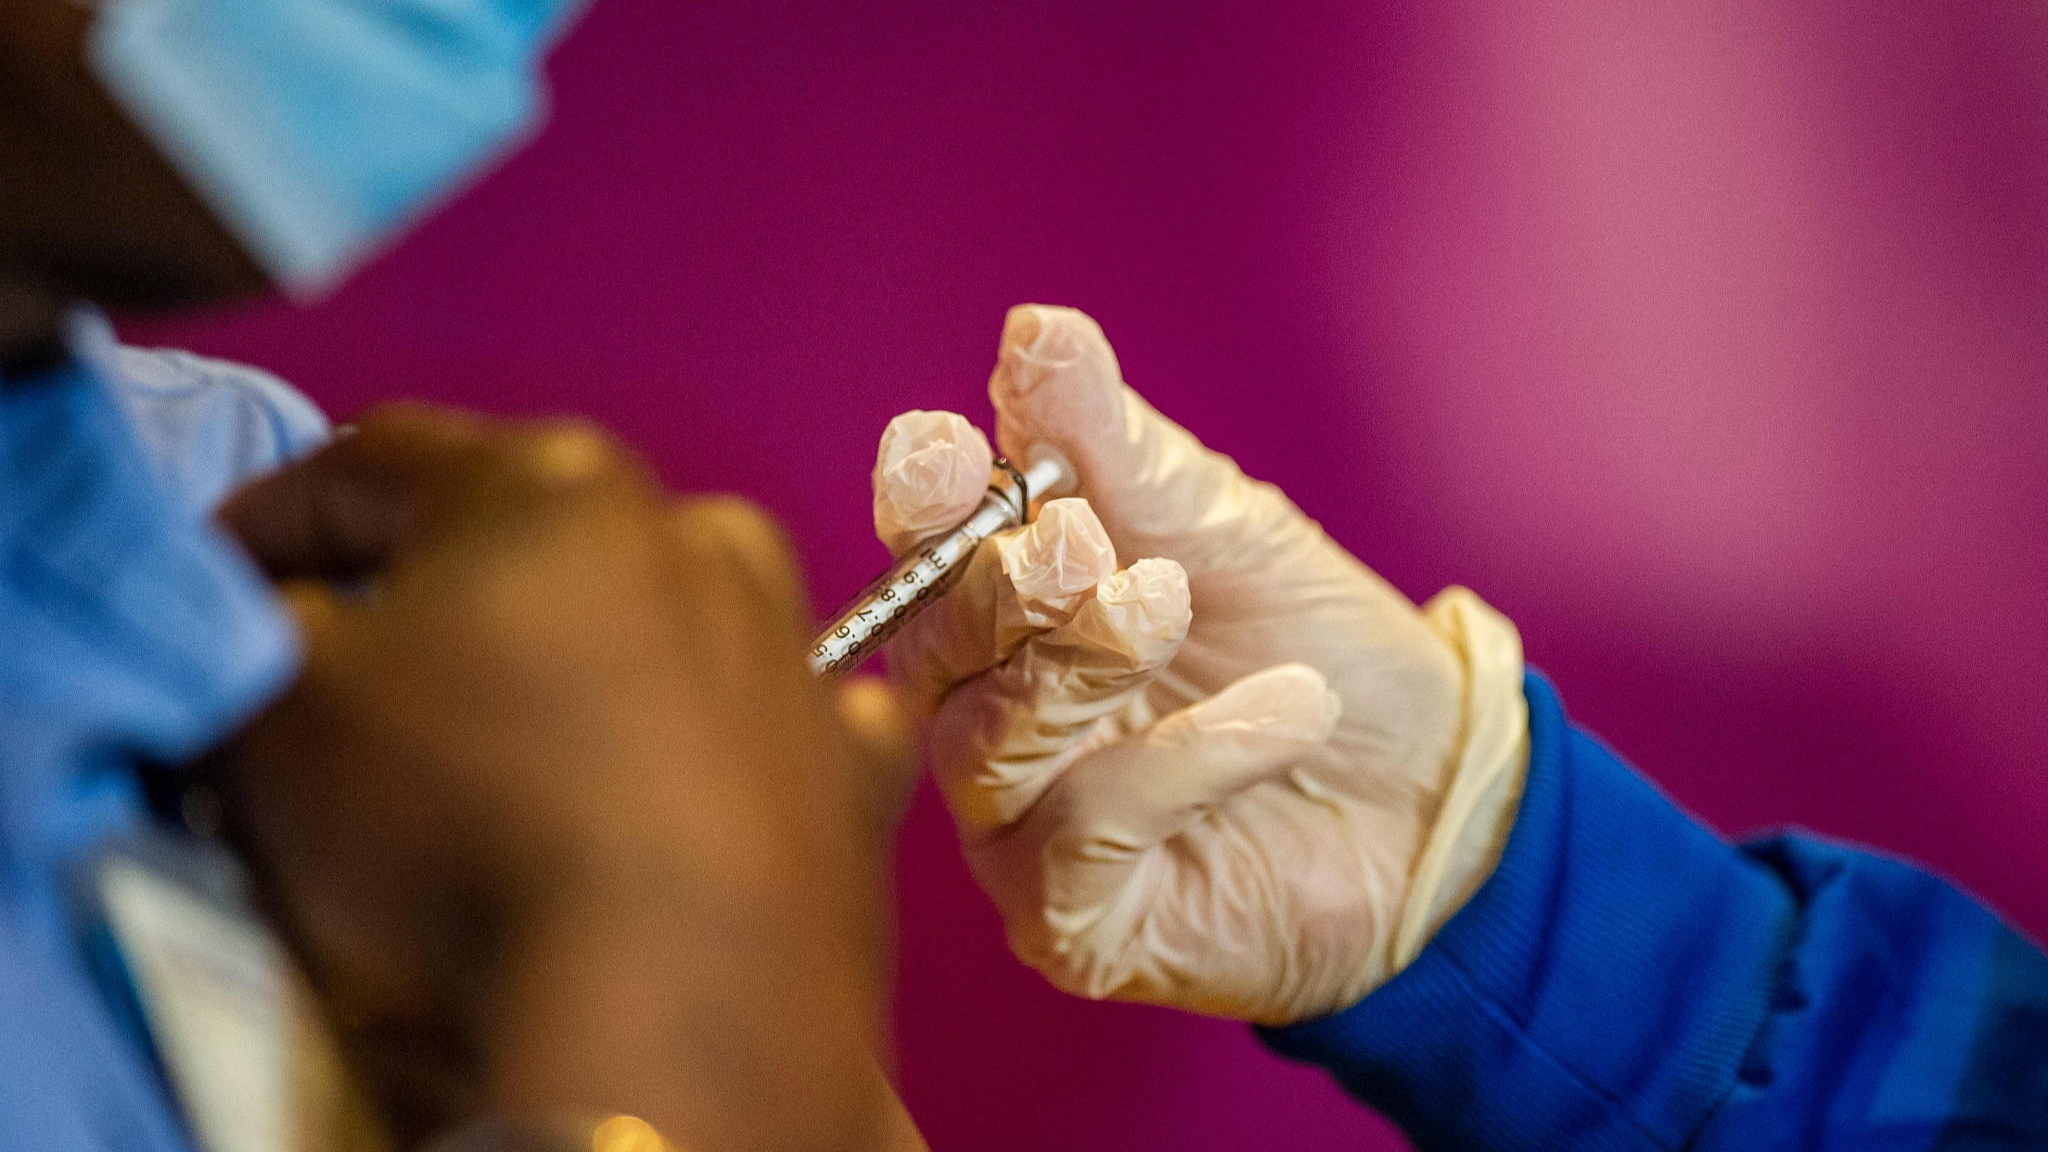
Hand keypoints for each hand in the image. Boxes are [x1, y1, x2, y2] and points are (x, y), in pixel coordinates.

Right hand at [216, 406, 919, 1150]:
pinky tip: (698, 788)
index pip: (374, 464)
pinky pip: (784, 728)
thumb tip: (294, 618)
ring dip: (599, 657)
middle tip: (374, 668)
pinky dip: (734, 745)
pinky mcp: (857, 768)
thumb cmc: (459, 827)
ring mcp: (795, 650)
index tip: (226, 582)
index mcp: (547, 486)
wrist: (673, 1001)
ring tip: (533, 742)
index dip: (277, 517)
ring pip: (673, 618)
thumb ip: (266, 628)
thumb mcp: (280, 710)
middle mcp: (695, 535)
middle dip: (448, 589)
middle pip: (534, 537)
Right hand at [869, 308, 1529, 1025]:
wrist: (1438, 793)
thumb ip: (1117, 446)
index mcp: (1013, 612)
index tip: (944, 448)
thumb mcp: (1225, 530)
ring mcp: (1021, 826)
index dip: (920, 499)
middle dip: (1001, 584)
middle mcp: (991, 717)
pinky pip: (1079, 835)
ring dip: (1075, 663)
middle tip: (1083, 542)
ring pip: (981, 743)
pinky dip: (1182, 759)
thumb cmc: (1316, 651)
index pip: (923, 553)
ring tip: (1168, 605)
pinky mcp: (1072, 921)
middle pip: (933, 647)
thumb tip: (1035, 330)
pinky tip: (1282, 714)